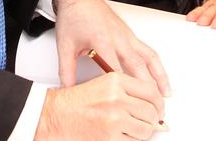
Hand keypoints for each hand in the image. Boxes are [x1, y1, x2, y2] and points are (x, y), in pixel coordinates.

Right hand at [36, 74, 163, 139]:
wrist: (56, 115)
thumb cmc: (77, 101)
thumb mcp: (104, 84)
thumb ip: (128, 90)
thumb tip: (152, 103)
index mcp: (116, 80)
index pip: (151, 91)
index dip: (159, 103)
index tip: (159, 109)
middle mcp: (117, 97)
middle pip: (151, 111)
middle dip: (154, 120)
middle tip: (153, 123)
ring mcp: (114, 118)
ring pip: (145, 129)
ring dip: (144, 132)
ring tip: (137, 130)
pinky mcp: (110, 136)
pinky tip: (124, 136)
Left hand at [52, 0, 170, 95]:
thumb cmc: (73, 17)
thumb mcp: (64, 45)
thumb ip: (66, 70)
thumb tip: (67, 91)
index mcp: (102, 41)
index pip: (115, 70)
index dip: (122, 89)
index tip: (127, 105)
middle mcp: (119, 39)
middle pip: (137, 66)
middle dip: (146, 88)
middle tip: (152, 107)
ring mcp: (127, 36)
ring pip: (149, 57)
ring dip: (159, 76)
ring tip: (165, 94)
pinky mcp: (130, 35)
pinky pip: (148, 51)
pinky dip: (157, 65)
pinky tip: (160, 76)